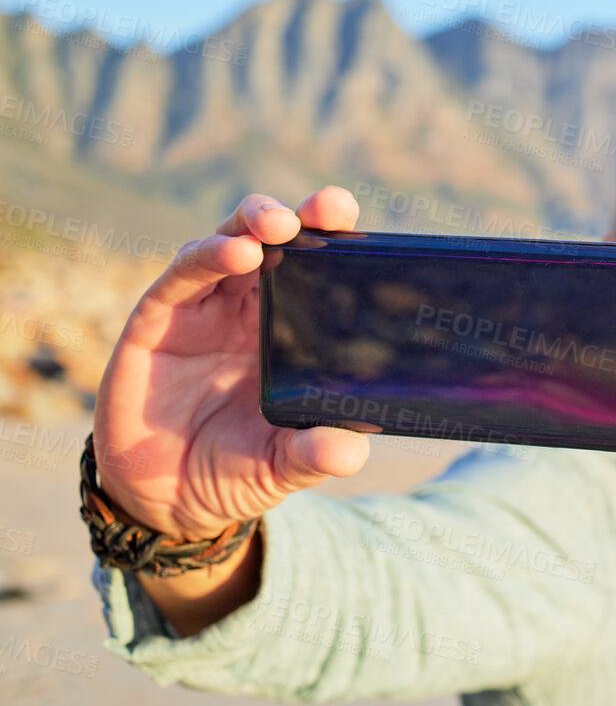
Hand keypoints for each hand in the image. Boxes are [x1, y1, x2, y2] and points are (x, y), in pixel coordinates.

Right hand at [92, 188, 369, 541]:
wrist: (166, 498)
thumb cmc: (236, 471)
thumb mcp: (283, 468)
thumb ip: (315, 456)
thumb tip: (351, 449)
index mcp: (293, 335)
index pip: (320, 277)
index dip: (340, 245)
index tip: (365, 227)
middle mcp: (250, 312)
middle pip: (278, 245)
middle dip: (303, 217)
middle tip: (330, 207)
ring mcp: (204, 311)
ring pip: (229, 244)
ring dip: (254, 225)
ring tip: (279, 223)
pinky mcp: (159, 320)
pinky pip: (184, 276)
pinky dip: (208, 257)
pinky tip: (236, 251)